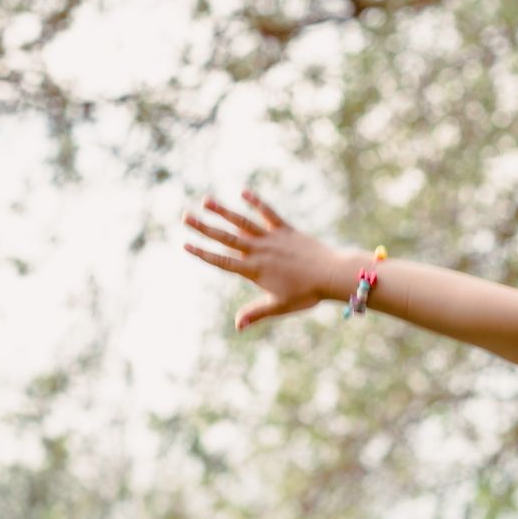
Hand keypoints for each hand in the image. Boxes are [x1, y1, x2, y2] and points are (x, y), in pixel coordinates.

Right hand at [182, 190, 346, 328]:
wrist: (332, 274)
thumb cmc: (308, 293)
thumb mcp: (280, 305)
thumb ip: (257, 313)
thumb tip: (237, 326)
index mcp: (254, 270)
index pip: (222, 261)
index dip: (203, 253)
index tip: (185, 244)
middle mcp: (259, 251)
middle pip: (226, 238)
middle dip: (204, 227)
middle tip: (185, 216)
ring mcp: (272, 238)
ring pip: (242, 222)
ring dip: (223, 211)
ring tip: (206, 200)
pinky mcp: (286, 230)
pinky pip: (268, 213)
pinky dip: (256, 203)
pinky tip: (243, 192)